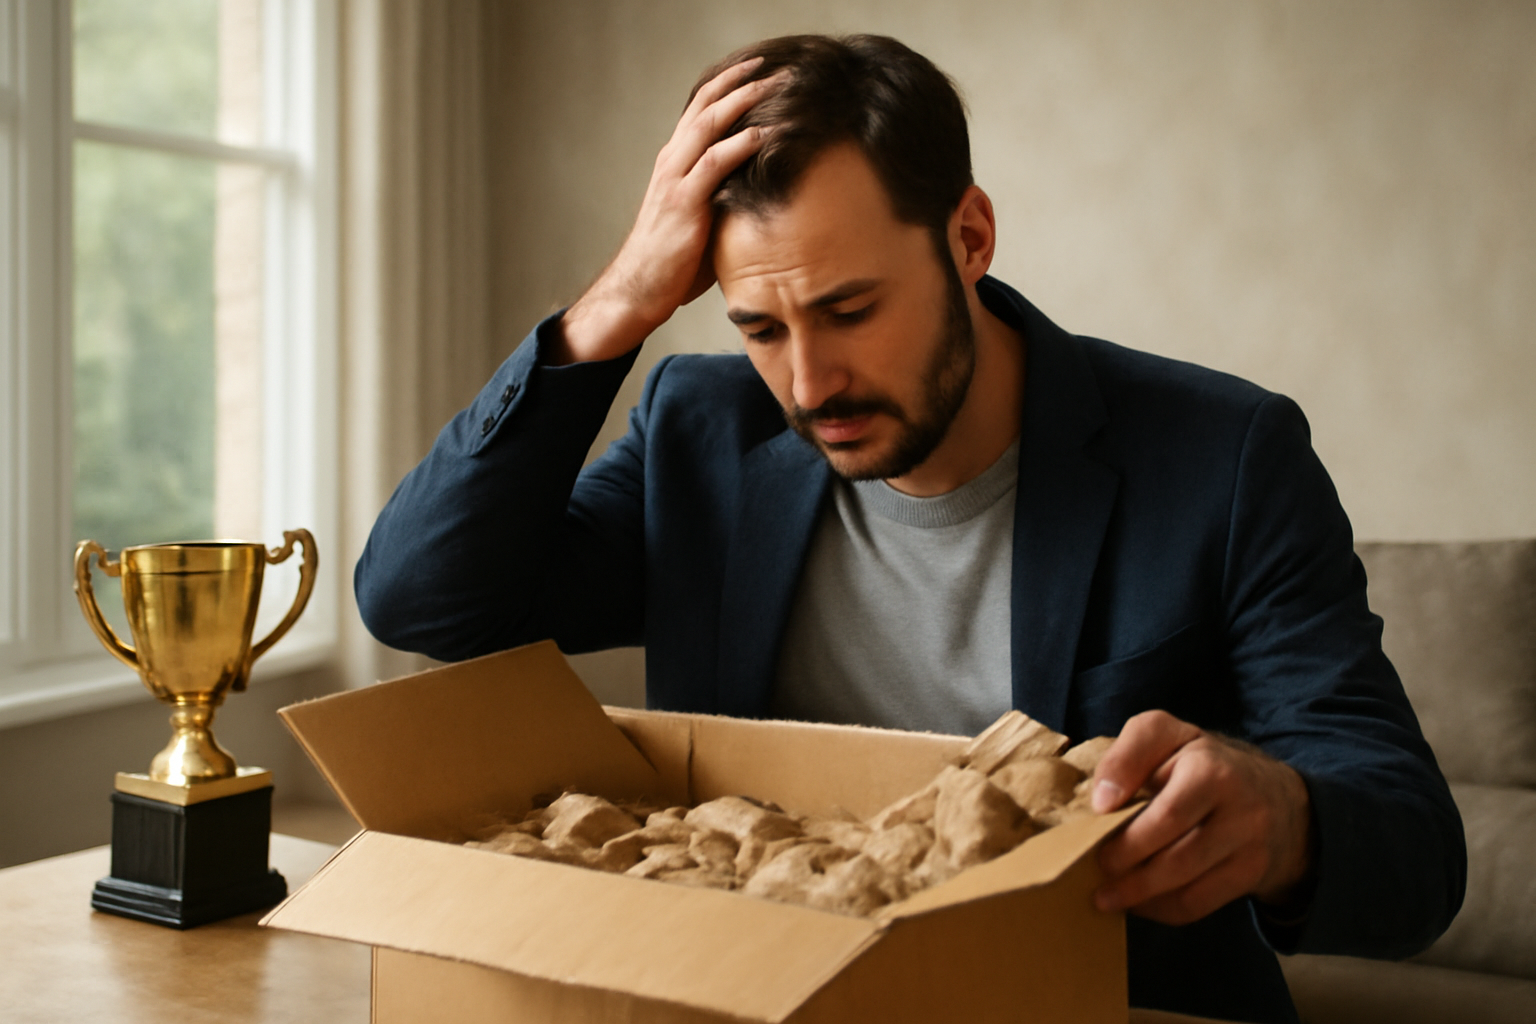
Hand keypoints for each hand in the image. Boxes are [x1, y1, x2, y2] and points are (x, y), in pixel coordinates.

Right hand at [554, 58, 781, 364]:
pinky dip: (739, 144)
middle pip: (705, 106)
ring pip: (709, 125)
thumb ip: (723, 197)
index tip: (758, 71)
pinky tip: (763, 133)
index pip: (700, 110)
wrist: (639, 289)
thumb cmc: (673, 262)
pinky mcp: (683, 202)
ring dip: (744, 102)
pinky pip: (713, 163)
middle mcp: (671, 162)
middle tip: (773, 67)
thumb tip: (763, 193)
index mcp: (674, 163)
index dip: (728, 86)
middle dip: (740, 82)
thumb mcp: (701, 220)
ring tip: (775, 86)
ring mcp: (675, 179)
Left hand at [1090, 710, 1312, 925]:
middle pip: (1169, 840)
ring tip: (1106, 895)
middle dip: (1124, 860)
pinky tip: (1139, 902)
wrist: (1279, 801)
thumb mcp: (1170, 739)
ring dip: (1136, 892)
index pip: (1160, 786)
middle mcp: (1234, 795)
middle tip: (1095, 867)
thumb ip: (1130, 754)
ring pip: (1182, 877)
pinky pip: (1198, 901)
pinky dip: (1160, 908)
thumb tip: (1102, 801)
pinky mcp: (1252, 871)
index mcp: (1207, 764)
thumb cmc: (1204, 765)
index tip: (1098, 812)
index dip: (1123, 792)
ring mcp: (1248, 837)